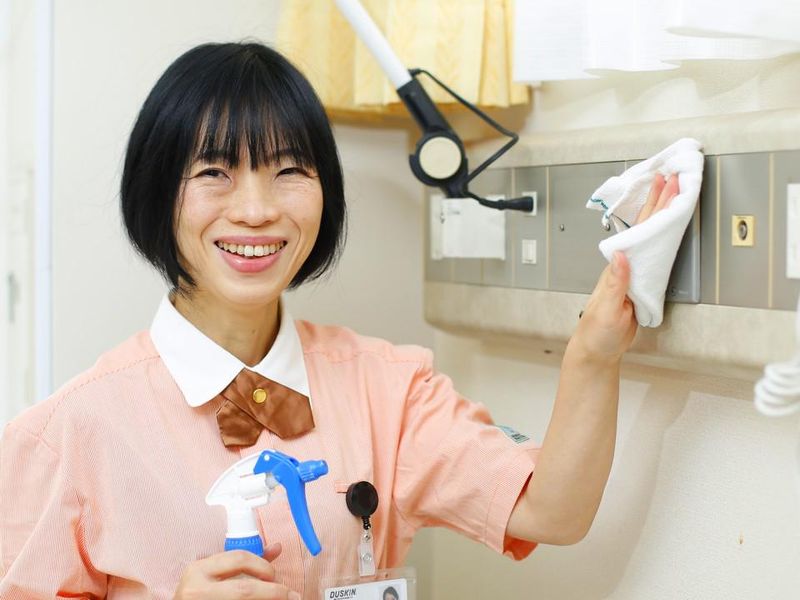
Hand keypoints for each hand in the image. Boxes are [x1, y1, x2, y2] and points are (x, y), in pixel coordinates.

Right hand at [174, 544, 299, 599]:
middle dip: (273, 591)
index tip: (275, 576)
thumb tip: (277, 548)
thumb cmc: (199, 595)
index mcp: (198, 569)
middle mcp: (196, 589)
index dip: (264, 566)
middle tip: (290, 595)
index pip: (239, 558)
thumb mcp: (215, 575)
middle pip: (244, 589)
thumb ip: (244, 563)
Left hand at [570, 174, 679, 361]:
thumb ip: (614, 283)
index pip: (638, 231)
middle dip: (658, 201)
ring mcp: (632, 274)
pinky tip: (665, 230)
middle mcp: (623, 266)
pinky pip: (654, 257)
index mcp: (616, 268)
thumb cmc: (596, 332)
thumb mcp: (606, 308)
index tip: (664, 184)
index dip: (652, 207)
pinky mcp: (640, 286)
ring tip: (670, 194)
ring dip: (660, 216)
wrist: (597, 351)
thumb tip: (620, 254)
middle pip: (644, 228)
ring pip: (649, 239)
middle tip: (671, 177)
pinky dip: (662, 239)